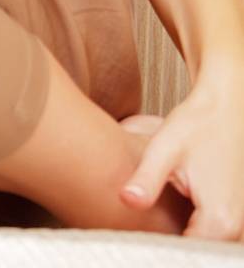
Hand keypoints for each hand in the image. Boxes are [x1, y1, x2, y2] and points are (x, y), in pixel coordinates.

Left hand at [119, 76, 243, 238]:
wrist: (226, 105)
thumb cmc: (196, 123)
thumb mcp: (165, 149)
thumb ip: (146, 179)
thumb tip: (126, 200)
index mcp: (219, 218)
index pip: (186, 254)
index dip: (158, 250)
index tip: (139, 241)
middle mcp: (236, 227)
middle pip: (197, 253)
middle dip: (172, 246)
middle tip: (142, 232)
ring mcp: (240, 221)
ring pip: (207, 246)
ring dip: (185, 240)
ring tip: (156, 225)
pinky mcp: (238, 213)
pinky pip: (215, 234)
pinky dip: (197, 231)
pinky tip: (177, 218)